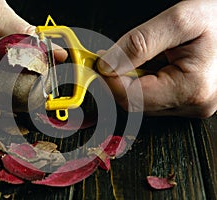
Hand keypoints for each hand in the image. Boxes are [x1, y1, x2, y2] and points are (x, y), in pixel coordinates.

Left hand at [97, 0, 216, 117]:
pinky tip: (145, 66)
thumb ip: (140, 43)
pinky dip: (142, 83)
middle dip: (116, 80)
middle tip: (107, 58)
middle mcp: (192, 105)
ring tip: (130, 58)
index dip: (108, 81)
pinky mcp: (189, 101)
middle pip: (135, 103)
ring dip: (128, 81)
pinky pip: (154, 98)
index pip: (132, 97)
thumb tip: (107, 64)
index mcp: (192, 88)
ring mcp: (191, 105)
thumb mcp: (181, 20)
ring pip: (143, 102)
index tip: (96, 64)